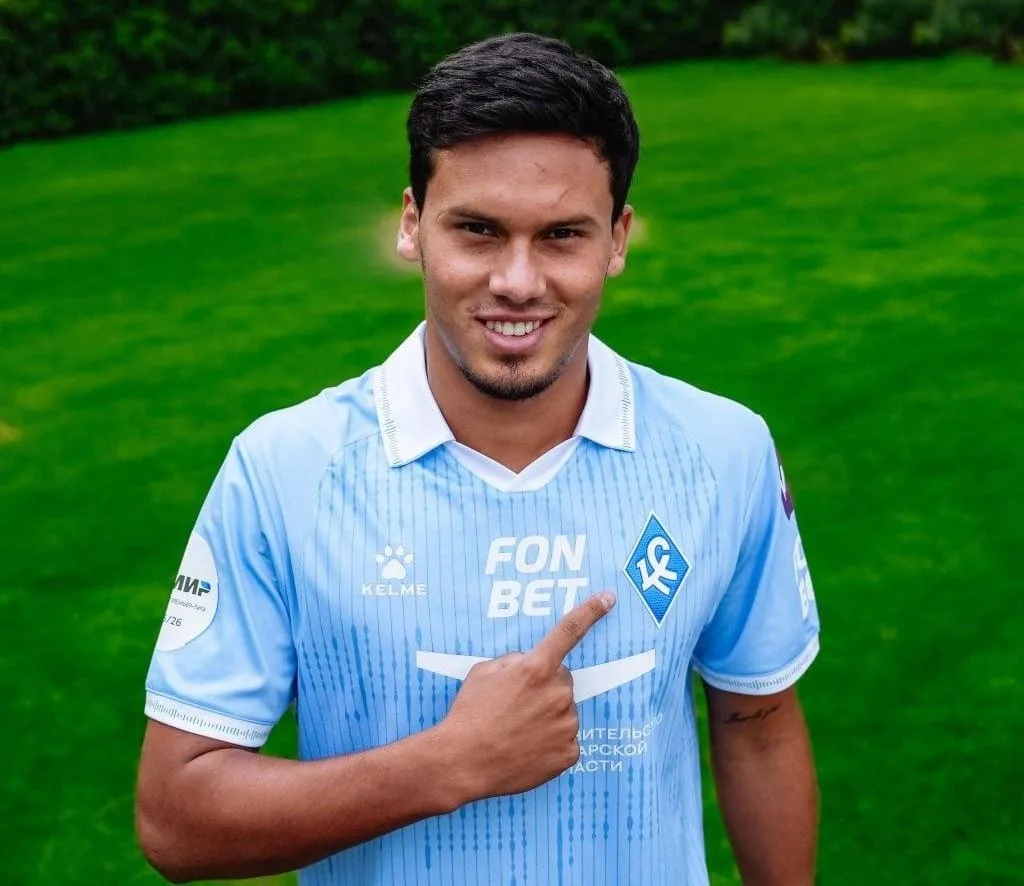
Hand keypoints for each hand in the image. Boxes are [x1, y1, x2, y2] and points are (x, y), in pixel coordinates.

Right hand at [438, 591, 615, 801]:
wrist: (462, 762)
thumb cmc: (469, 714)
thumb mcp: (483, 672)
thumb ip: (514, 661)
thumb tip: (530, 663)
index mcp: (536, 668)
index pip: (569, 632)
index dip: (591, 612)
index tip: (609, 598)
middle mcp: (557, 693)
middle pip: (562, 680)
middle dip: (544, 686)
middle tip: (516, 705)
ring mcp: (566, 725)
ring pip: (565, 710)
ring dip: (548, 715)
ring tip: (518, 730)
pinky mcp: (569, 753)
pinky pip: (566, 739)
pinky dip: (551, 743)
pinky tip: (527, 748)